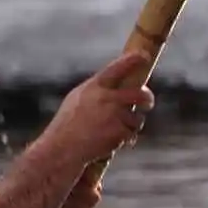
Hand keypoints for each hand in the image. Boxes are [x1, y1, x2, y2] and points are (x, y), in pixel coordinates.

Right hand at [40, 51, 153, 166]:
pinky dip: (124, 141)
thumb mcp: (76, 101)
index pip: (117, 68)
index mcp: (93, 87)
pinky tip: (109, 143)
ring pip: (136, 119)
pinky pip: (131, 135)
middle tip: (147, 103)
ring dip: (131, 126)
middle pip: (138, 94)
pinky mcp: (118, 132)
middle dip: (147, 98)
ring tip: (114, 133)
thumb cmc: (65, 128)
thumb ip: (96, 93)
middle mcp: (105, 98)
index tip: (144, 56)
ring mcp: (113, 115)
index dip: (133, 60)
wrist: (60, 151)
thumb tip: (116, 88)